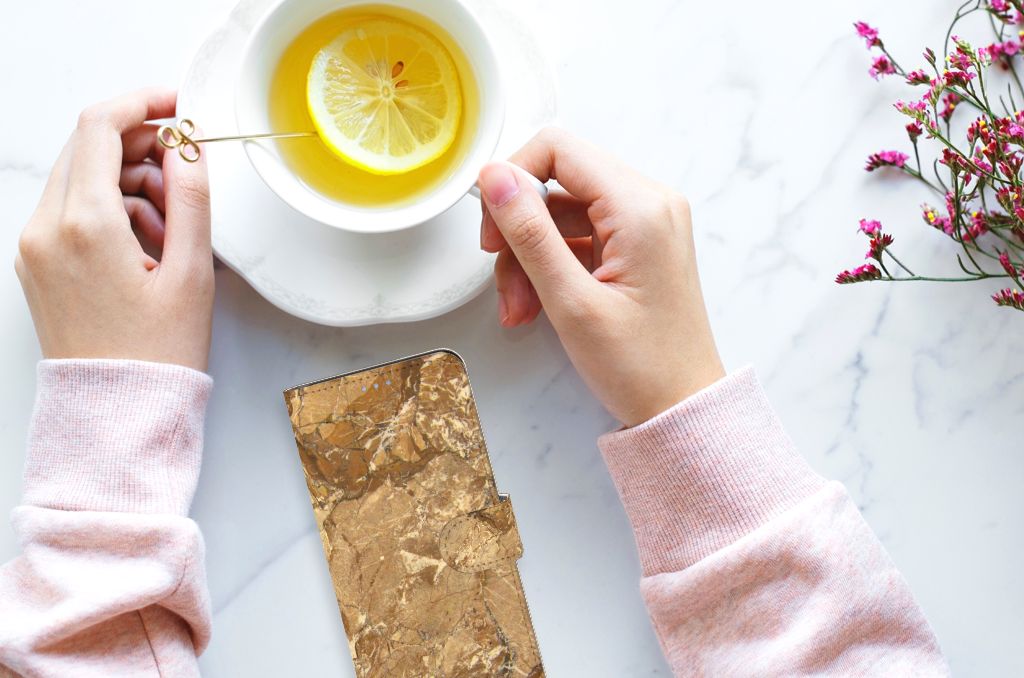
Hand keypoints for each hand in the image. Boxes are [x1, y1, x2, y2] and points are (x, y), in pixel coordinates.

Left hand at [15, 88, 213, 371]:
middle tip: (185, 174)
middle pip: (88, 148)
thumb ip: (192, 198)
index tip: (177, 105)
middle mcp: (46, 229)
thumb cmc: (157, 354)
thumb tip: (188, 146)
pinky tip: (147, 245)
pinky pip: (72, 210)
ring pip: (81, 178)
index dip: (143, 103)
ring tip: (173, 229)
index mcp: (85, 225)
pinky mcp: (37, 263)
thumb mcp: (192, 273)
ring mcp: (35, 246)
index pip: (100, 127)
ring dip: (129, 182)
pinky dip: (110, 210)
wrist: (117, 412)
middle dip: (141, 147)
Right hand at [478, 128, 723, 426]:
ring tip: (520, 309)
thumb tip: (494, 177)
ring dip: (529, 257)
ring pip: (561, 214)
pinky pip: (578, 237)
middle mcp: (649, 203)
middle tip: (502, 279)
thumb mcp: (571, 302)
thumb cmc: (641, 366)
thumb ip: (529, 233)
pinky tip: (537, 306)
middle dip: (519, 230)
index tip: (492, 227)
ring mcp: (645, 224)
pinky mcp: (637, 246)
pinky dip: (551, 267)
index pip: (558, 149)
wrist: (683, 408)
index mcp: (640, 207)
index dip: (513, 179)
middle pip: (557, 182)